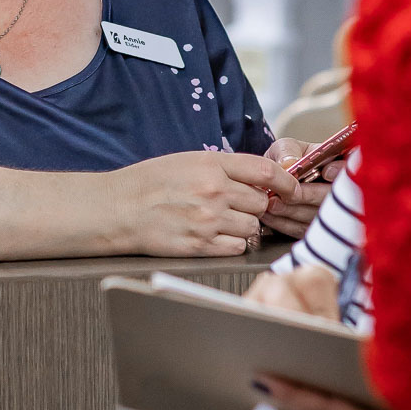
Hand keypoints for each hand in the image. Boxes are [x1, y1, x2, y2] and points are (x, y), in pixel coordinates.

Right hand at [112, 150, 298, 257]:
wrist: (119, 209)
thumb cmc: (151, 182)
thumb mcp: (188, 161)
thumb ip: (224, 168)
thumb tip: (259, 180)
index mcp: (211, 164)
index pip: (264, 170)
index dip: (285, 181)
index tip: (291, 188)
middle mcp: (214, 191)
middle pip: (261, 203)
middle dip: (255, 206)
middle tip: (239, 206)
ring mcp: (208, 220)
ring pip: (251, 228)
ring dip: (243, 227)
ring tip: (220, 221)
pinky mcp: (200, 245)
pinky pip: (236, 248)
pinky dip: (231, 244)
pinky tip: (214, 236)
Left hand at [263, 136, 342, 238]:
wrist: (274, 181)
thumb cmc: (287, 160)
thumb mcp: (286, 147)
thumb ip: (288, 151)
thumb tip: (290, 163)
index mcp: (339, 162)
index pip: (352, 166)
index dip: (342, 170)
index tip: (327, 172)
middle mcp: (340, 190)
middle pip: (335, 196)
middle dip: (309, 195)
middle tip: (288, 193)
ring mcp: (331, 212)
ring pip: (318, 216)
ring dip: (293, 211)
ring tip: (272, 202)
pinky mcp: (317, 230)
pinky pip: (304, 230)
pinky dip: (285, 223)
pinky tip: (270, 214)